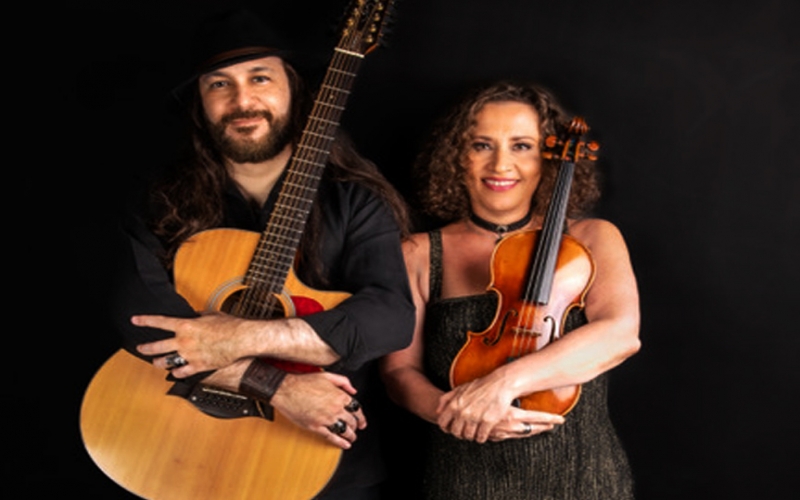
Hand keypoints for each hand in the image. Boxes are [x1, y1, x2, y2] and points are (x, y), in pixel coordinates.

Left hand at [133, 312, 244, 376]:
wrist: (240, 339)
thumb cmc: (229, 326)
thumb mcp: (211, 315)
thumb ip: (199, 316)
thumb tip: (195, 316)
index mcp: (185, 326)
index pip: (160, 322)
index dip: (145, 320)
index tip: (135, 320)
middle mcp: (184, 341)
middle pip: (157, 346)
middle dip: (146, 347)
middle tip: (140, 348)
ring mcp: (189, 355)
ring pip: (166, 362)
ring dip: (158, 362)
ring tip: (155, 362)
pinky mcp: (198, 366)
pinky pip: (182, 373)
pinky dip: (177, 373)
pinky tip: (175, 373)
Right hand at [271, 371, 366, 449]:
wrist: (286, 390)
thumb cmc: (304, 382)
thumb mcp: (327, 376)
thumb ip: (344, 382)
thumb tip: (353, 390)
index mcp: (339, 396)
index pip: (357, 409)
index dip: (361, 416)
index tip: (362, 420)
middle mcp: (335, 408)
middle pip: (352, 421)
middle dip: (356, 426)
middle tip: (357, 429)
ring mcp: (326, 419)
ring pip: (344, 430)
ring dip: (350, 435)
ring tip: (352, 437)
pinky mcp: (316, 427)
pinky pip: (331, 437)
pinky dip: (340, 442)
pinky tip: (345, 445)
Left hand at [437, 375, 563, 442]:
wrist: (500, 384)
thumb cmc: (480, 386)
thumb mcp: (460, 388)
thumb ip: (446, 399)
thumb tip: (437, 411)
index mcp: (454, 404)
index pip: (443, 423)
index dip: (446, 428)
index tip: (451, 429)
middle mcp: (463, 412)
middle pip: (455, 432)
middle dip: (460, 433)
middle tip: (465, 432)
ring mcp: (475, 417)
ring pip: (468, 436)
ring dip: (471, 436)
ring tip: (474, 432)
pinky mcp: (488, 421)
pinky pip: (481, 437)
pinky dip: (481, 437)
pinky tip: (483, 434)